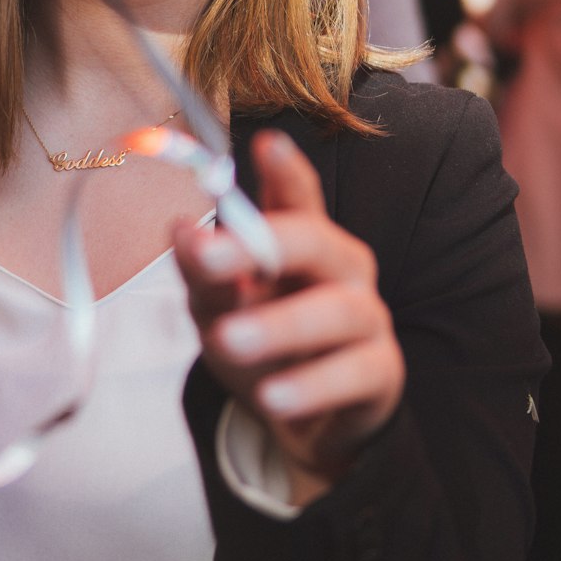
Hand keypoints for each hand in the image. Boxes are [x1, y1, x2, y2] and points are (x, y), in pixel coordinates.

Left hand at [174, 129, 404, 504]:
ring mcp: (367, 316)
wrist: (296, 417)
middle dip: (261, 246)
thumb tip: (179, 228)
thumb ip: (203, 272)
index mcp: (301, 239)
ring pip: (336, 311)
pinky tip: (272, 398)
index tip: (266, 143)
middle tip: (206, 256)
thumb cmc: (258, 342)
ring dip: (279, 325)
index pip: (296, 195)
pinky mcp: (381, 370)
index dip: (285, 169)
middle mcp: (341, 266)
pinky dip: (311, 385)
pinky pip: (354, 373)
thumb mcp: (217, 308)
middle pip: (314, 241)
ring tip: (227, 340)